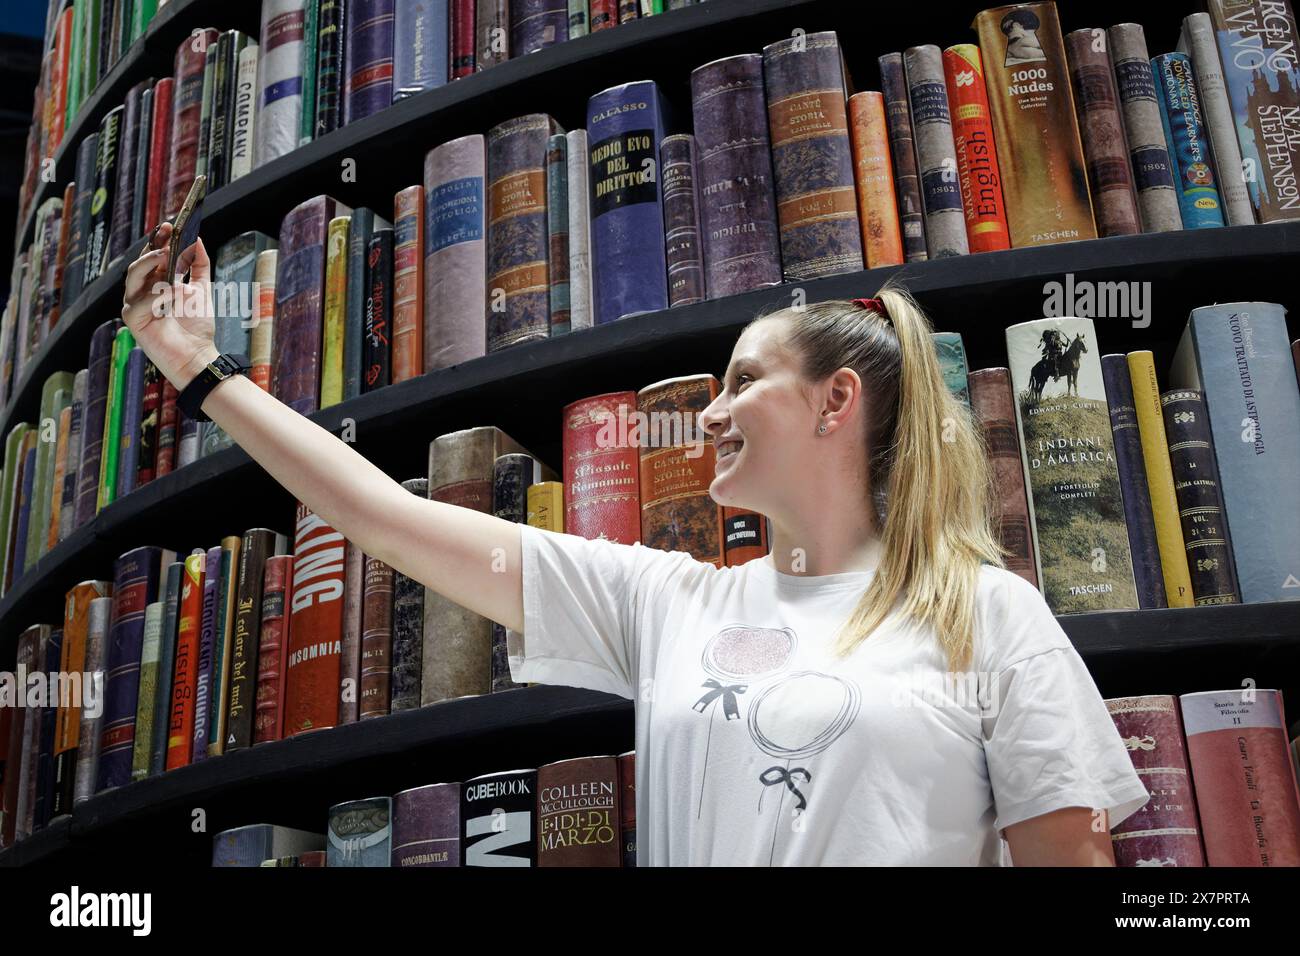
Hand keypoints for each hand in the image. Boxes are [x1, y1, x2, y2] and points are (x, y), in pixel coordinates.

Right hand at [121, 221, 219, 389]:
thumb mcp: (202, 289)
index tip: (170, 225)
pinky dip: (160, 294)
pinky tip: (177, 292)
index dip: (158, 240)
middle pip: (139, 263)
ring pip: (133, 277)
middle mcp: (141, 292)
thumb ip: (199, 265)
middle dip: (153, 247)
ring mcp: (134, 305)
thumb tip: (198, 239)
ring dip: (151, 263)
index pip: (152, 256)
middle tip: (168, 236)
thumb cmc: (197, 326)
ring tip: (168, 256)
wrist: (199, 357)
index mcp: (155, 284)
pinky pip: (141, 301)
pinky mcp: (134, 320)